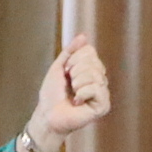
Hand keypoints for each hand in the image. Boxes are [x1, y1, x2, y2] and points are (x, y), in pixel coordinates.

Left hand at [28, 35, 111, 151]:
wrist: (48, 115)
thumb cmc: (52, 94)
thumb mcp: (58, 67)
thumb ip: (70, 51)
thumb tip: (83, 36)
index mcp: (90, 69)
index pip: (90, 51)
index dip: (73, 59)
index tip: (65, 73)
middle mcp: (99, 79)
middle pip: (93, 61)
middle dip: (75, 71)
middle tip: (69, 85)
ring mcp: (102, 93)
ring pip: (94, 74)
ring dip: (77, 83)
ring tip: (73, 95)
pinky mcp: (103, 105)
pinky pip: (97, 88)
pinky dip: (82, 93)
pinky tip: (78, 102)